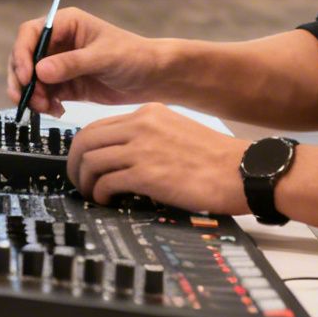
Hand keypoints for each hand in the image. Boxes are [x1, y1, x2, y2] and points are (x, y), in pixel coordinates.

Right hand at [6, 7, 166, 116]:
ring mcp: (60, 64)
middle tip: (28, 99)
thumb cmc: (134, 56)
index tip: (27, 76)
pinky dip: (44, 104)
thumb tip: (40, 71)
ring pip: (31, 79)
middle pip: (25, 58)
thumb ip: (72, 64)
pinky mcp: (65, 84)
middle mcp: (59, 42)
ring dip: (32, 95)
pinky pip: (44, 94)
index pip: (31, 33)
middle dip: (23, 80)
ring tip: (46, 107)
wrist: (152, 78)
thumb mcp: (104, 57)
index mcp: (67, 24)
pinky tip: (56, 110)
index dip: (22, 53)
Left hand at [65, 104, 247, 213]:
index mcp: (148, 113)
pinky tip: (109, 203)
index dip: (83, 149)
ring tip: (93, 197)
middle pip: (85, 141)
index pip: (98, 126)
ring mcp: (142, 148)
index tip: (84, 166)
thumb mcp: (177, 132)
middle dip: (75, 165)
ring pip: (89, 161)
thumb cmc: (217, 160)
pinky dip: (100, 195)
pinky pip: (105, 183)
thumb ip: (149, 138)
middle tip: (80, 183)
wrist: (243, 171)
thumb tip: (123, 159)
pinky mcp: (146, 174)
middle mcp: (141, 125)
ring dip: (85, 183)